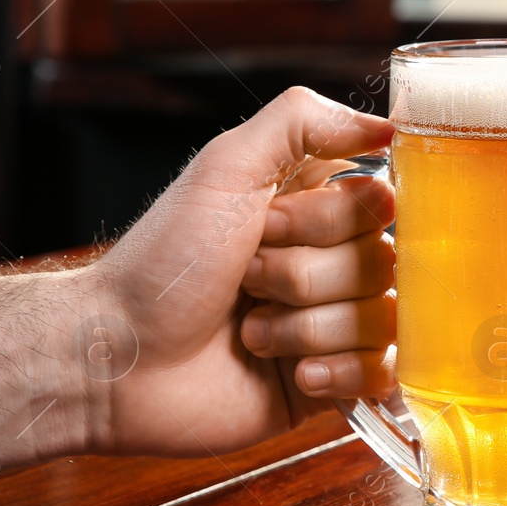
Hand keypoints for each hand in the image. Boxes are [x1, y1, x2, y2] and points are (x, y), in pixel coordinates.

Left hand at [86, 87, 396, 456]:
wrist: (117, 359)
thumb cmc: (163, 263)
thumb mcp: (225, 167)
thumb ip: (303, 121)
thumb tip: (389, 125)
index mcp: (317, 210)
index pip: (382, 203)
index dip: (326, 220)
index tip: (266, 226)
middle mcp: (335, 264)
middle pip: (384, 263)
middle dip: (304, 278)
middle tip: (246, 282)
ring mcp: (338, 326)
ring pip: (383, 319)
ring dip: (305, 328)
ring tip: (252, 332)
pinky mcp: (337, 384)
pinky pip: (384, 373)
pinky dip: (336, 372)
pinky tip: (292, 374)